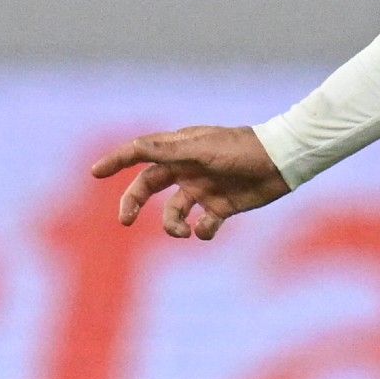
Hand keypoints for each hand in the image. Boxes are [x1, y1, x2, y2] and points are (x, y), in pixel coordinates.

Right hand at [89, 125, 291, 240]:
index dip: (117, 160)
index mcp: (182, 150)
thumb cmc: (244, 149)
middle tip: (124, 219)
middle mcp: (188, 169)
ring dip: (172, 225)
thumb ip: (170, 150)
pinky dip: (201, 231)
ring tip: (183, 231)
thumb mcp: (204, 148)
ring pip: (173, 212)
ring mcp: (204, 188)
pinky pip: (202, 224)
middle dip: (133, 202)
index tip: (95, 172)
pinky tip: (207, 228)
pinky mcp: (222, 206)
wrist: (284, 162)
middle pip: (148, 187)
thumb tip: (136, 147)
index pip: (141, 153)